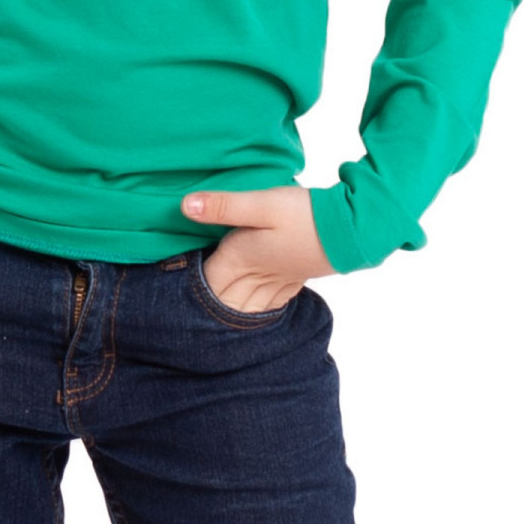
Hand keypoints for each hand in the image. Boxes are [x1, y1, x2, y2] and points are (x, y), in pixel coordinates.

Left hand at [180, 182, 333, 312]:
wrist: (354, 229)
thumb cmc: (306, 215)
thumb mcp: (261, 203)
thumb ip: (223, 206)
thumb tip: (184, 206)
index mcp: (242, 259)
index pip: (207, 282)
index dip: (188, 289)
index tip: (169, 294)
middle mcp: (258, 275)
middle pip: (225, 301)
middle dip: (206, 308)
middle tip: (185, 318)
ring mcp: (280, 279)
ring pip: (247, 305)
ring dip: (230, 312)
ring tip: (215, 320)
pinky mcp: (298, 275)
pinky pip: (271, 301)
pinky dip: (258, 309)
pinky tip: (258, 309)